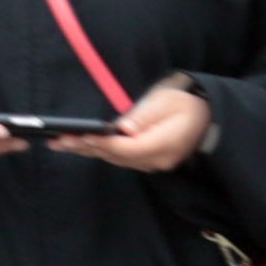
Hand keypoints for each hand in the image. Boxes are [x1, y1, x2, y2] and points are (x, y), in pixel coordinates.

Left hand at [60, 80, 212, 173]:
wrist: (207, 119)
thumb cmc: (186, 105)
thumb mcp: (167, 102)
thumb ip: (144, 115)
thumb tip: (124, 128)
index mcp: (165, 144)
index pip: (128, 148)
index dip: (102, 142)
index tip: (80, 135)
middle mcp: (157, 160)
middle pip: (116, 156)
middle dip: (86, 147)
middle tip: (58, 140)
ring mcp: (152, 164)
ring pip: (115, 160)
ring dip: (87, 151)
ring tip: (60, 143)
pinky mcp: (147, 161)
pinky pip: (119, 159)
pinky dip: (98, 151)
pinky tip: (79, 146)